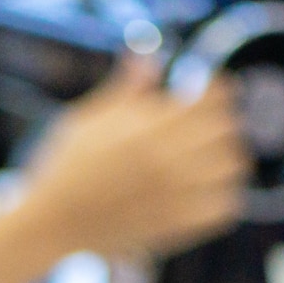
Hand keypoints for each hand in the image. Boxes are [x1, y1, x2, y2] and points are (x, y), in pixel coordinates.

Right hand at [12, 60, 248, 263]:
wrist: (49, 224)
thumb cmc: (63, 168)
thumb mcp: (87, 119)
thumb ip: (125, 90)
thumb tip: (148, 56)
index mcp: (149, 125)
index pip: (215, 97)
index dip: (217, 90)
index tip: (208, 93)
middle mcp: (168, 157)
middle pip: (229, 129)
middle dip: (222, 123)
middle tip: (209, 128)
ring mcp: (175, 193)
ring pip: (234, 167)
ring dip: (228, 159)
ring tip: (211, 160)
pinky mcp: (175, 225)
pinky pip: (225, 208)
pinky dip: (224, 197)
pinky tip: (207, 192)